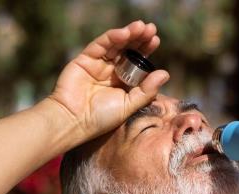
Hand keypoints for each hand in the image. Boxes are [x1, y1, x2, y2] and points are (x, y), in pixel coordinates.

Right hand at [49, 21, 169, 142]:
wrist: (74, 121)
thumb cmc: (101, 118)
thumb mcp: (128, 105)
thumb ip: (146, 91)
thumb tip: (165, 73)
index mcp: (123, 82)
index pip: (137, 62)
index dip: (145, 50)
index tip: (155, 40)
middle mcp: (111, 71)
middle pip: (127, 50)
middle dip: (139, 38)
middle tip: (151, 29)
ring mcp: (98, 64)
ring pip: (115, 44)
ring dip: (128, 34)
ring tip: (141, 27)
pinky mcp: (85, 59)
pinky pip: (100, 45)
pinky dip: (112, 37)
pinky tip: (124, 33)